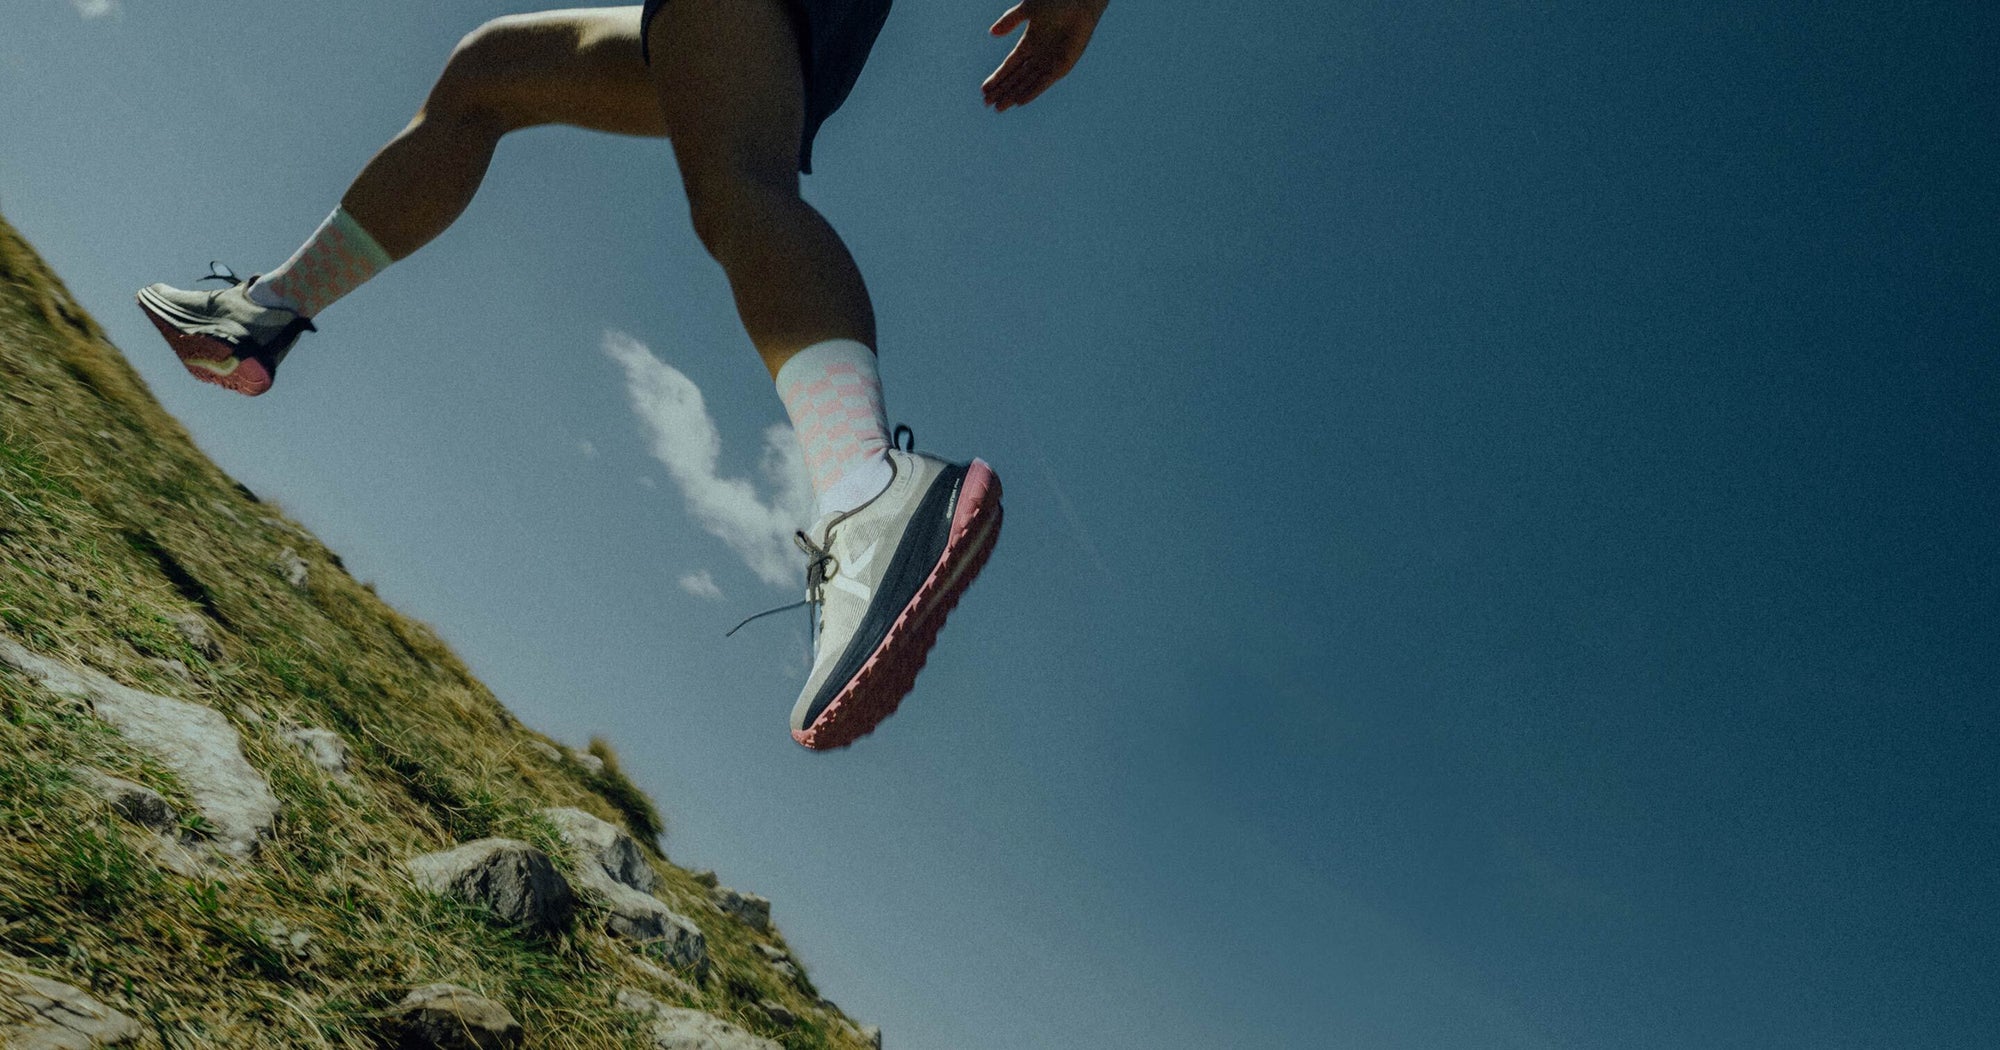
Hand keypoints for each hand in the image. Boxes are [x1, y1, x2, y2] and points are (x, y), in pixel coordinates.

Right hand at [981, 0, 1108, 111]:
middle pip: (1016, 77)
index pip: (1010, 65)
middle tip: (987, 103)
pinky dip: (1033, 91)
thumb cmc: (1056, 1)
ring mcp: (1050, 61)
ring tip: (999, 107)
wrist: (1079, 1)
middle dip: (1002, 90)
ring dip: (1014, 94)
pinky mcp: (1063, 65)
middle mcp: (1039, 55)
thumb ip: (1010, 21)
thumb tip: (992, 33)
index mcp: (1029, 43)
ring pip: (1028, 82)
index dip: (997, 77)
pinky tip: (1020, 101)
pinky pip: (1045, 81)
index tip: (984, 89)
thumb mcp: (1027, 10)